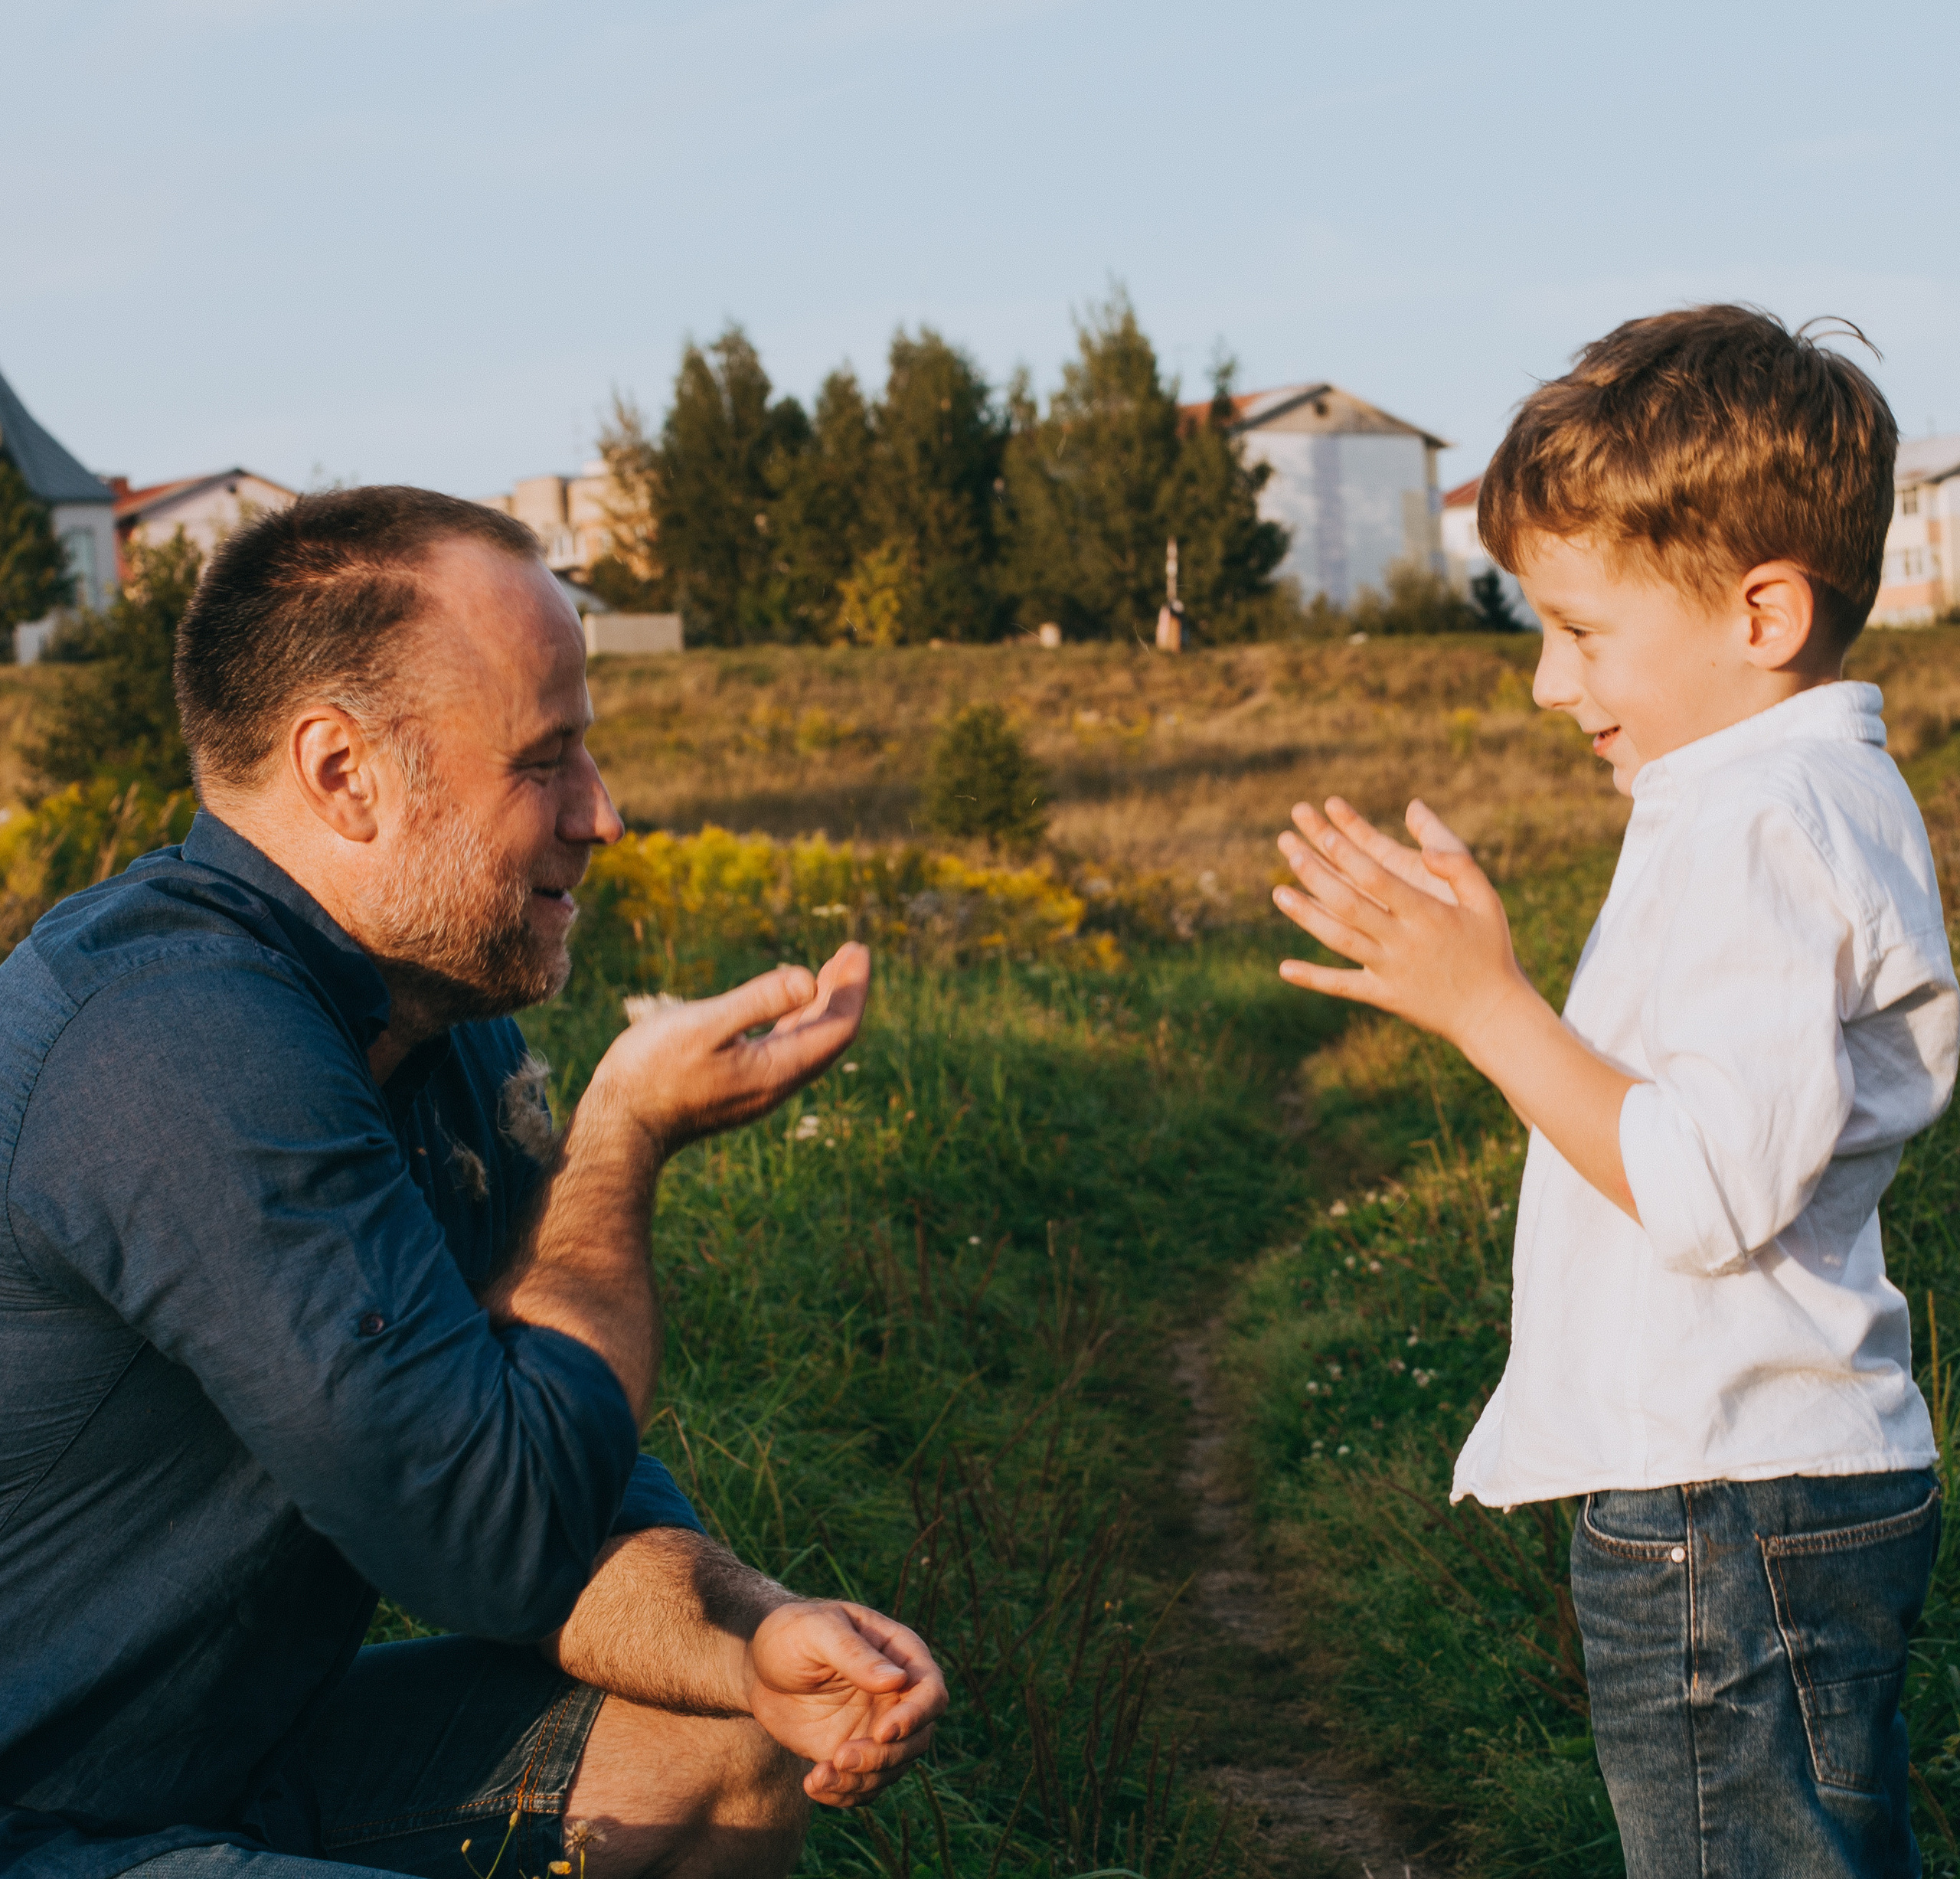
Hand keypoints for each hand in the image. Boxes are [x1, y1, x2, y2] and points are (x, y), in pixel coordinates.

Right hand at [592, 944, 869, 1156]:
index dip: (853, 988)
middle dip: (844, 991)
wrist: (618, 1127)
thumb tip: (809, 978)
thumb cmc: (651, 1072)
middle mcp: (776, 1084)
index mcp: (777, 1070)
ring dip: (822, 1004)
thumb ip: (757, 1002)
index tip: (857, 949)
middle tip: (853, 951)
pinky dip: (797, 1020)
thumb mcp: (703, 1026)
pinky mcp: (740, 1087)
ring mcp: (759, 1088)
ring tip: (831, 971)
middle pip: (829, 1035)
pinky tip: (789, 1004)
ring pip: (807, 1042)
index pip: (838, 1028)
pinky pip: (784, 1049)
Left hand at [744, 1601, 947, 1806]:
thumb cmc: (791, 1634)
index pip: (931, 1691)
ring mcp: (878, 1726)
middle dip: (884, 1756)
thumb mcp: (817, 1632)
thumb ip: (855, 1654)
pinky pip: (865, 1786)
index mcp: (900, 1654)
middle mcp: (897, 1695)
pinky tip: (813, 1784)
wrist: (759, 1666)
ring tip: (818, 1776)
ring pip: (893, 1768)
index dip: (916, 1716)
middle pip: (918, 1738)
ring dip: (862, 1781)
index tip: (882, 1732)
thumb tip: (897, 1680)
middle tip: (840, 1757)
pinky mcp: (855, 1753)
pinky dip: (844, 1794)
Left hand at [1273, 798, 1525, 1054]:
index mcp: (1428, 915)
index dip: (1349, 856)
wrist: (1492, 1013)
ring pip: (1340, 940)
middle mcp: (1404, 942)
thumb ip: (1459, 865)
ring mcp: (1390, 971)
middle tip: (1289, 849)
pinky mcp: (1383, 997)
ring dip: (1306, 916)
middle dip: (1317, 875)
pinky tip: (1284, 968)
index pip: (1379, 880)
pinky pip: (1343, 986)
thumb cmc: (1489, 950)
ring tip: (1278, 893)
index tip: (1325, 834)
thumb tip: (1427, 845)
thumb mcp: (1486, 902)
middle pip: (1350, 905)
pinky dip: (1313, 978)